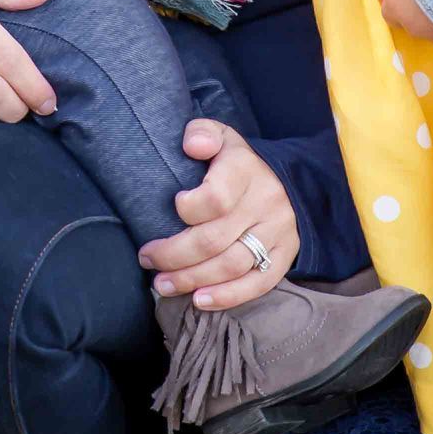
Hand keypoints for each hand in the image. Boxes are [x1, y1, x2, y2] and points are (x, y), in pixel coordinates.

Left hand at [136, 121, 298, 309]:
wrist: (283, 178)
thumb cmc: (235, 161)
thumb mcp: (219, 136)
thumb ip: (201, 133)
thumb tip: (193, 145)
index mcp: (245, 170)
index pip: (215, 198)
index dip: (187, 210)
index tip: (171, 208)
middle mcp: (265, 202)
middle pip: (215, 240)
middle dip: (174, 255)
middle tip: (148, 259)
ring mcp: (278, 231)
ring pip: (232, 265)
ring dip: (192, 280)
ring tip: (163, 284)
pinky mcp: (284, 254)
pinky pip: (259, 283)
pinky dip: (228, 297)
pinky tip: (199, 300)